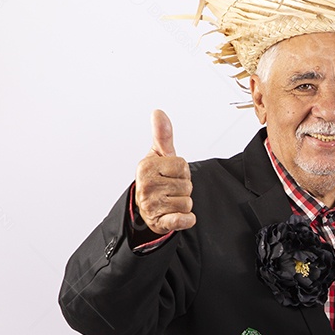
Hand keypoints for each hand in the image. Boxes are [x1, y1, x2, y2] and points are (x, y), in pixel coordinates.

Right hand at [134, 109, 195, 234]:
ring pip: (188, 202)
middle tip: (170, 190)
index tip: (171, 175)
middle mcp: (146, 185)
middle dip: (183, 188)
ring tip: (170, 201)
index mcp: (147, 167)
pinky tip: (180, 216)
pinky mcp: (160, 222)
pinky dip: (186, 220)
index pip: (183, 165)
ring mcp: (151, 205)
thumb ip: (162, 135)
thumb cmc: (157, 178)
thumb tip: (158, 112)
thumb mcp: (159, 155)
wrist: (148, 208)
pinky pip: (182, 220)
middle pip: (187, 184)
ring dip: (184, 203)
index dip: (182, 171)